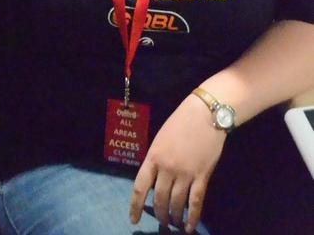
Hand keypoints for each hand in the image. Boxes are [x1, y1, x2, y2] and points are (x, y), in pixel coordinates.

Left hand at [130, 96, 225, 232]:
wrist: (205, 114)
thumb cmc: (180, 122)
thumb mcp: (160, 139)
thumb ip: (156, 160)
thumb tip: (155, 180)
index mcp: (153, 157)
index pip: (140, 187)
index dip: (135, 206)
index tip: (133, 219)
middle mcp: (167, 168)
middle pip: (160, 199)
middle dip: (159, 215)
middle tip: (161, 223)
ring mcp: (185, 173)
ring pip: (176, 204)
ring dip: (174, 217)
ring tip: (173, 224)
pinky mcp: (202, 176)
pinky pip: (195, 202)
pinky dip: (192, 217)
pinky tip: (189, 227)